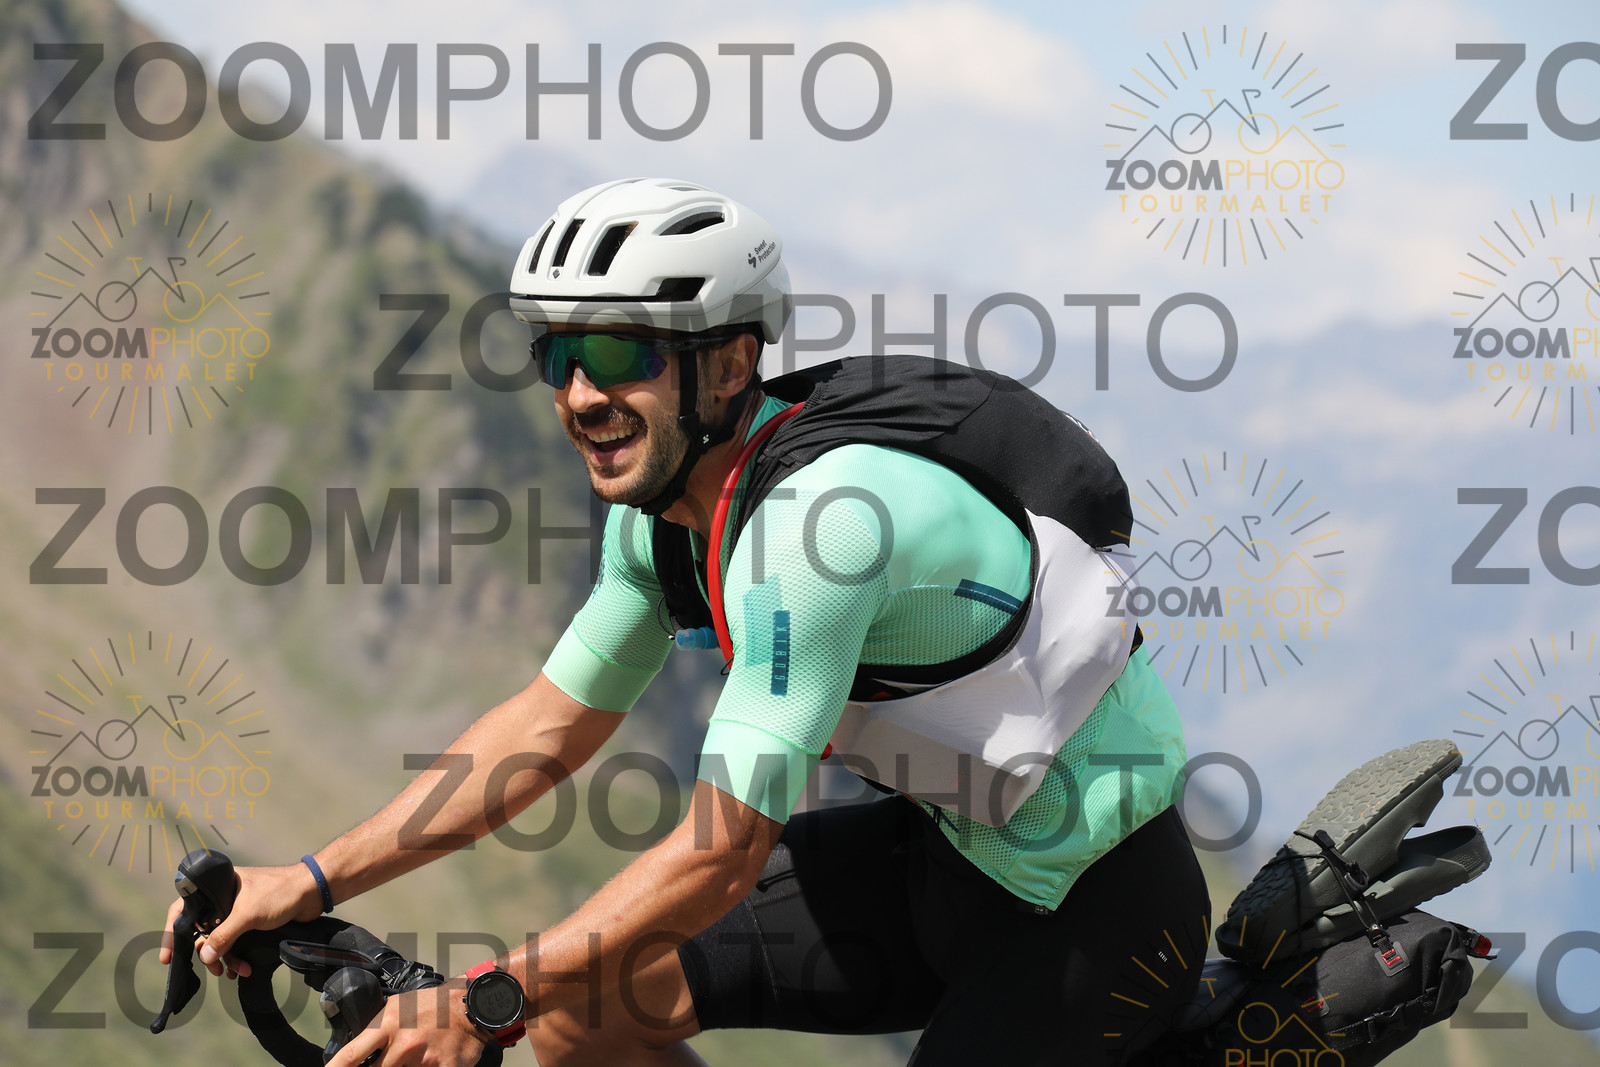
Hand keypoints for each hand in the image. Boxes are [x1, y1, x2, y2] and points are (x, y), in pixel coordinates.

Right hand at [158, 862, 323, 977]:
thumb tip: (203, 956)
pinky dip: (236, 956)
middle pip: (201, 930)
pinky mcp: (251, 921)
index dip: (172, 933)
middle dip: (206, 952)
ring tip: (232, 972)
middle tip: (214, 969)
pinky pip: (235, 942)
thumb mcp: (248, 915)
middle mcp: (223, 897)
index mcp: (217, 886)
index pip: (183, 909)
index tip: (168, 958)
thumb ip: (223, 936)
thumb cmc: (281, 892)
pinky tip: (242, 969)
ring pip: (219, 939)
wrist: (313, 892)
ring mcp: (237, 910)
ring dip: (224, 957)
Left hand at [327, 979, 489, 1066]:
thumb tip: (356, 1054)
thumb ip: (376, 1029)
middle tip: (394, 1058)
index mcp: (388, 1024)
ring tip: (414, 1055)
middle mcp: (404, 1044)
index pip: (352, 1055)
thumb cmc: (432, 1006)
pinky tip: (428, 1060)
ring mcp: (424, 1059)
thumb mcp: (397, 1007)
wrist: (471, 1007)